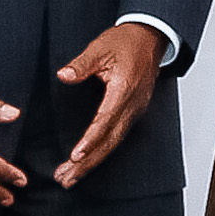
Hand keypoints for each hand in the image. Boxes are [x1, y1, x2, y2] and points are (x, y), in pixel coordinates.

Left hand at [53, 22, 164, 187]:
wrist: (151, 37)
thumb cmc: (126, 42)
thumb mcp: (100, 48)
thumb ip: (81, 64)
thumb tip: (64, 75)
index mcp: (124, 88)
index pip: (106, 120)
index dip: (91, 139)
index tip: (76, 155)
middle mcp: (133, 104)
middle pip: (111, 140)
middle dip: (88, 162)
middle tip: (66, 178)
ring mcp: (136, 109)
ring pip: (115, 142)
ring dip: (93, 162)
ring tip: (72, 177)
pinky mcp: (134, 111)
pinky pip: (118, 136)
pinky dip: (102, 152)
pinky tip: (89, 161)